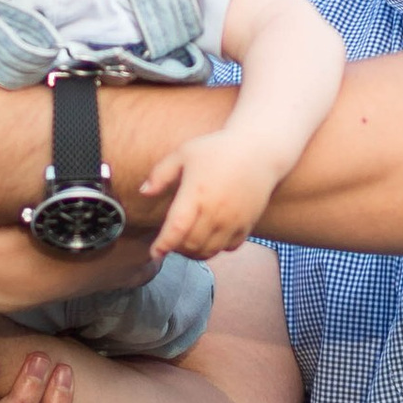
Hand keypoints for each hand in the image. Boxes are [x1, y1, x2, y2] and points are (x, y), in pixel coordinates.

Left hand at [141, 138, 276, 260]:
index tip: (155, 252)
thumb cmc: (218, 149)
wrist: (258, 150)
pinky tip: (210, 237)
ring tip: (188, 243)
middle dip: (177, 249)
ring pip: (210, 251)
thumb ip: (161, 174)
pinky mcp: (247, 224)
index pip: (176, 229)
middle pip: (191, 246)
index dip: (163, 245)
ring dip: (195, 253)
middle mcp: (216, 211)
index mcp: (196, 193)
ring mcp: (233, 220)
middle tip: (172, 242)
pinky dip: (217, 248)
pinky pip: (229, 247)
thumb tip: (143, 192)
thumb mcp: (184, 153)